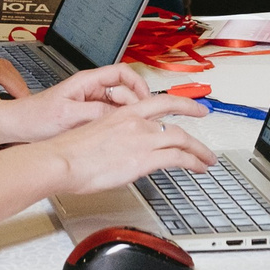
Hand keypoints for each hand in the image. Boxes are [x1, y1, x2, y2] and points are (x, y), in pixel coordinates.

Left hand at [0, 63, 155, 138]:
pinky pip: (108, 116)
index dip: (138, 84)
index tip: (146, 99)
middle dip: (136, 103)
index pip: (122, 72)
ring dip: (126, 115)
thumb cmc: (34, 116)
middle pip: (124, 90)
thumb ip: (96, 112)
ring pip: (117, 105)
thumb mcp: (68, 115)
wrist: (16, 127)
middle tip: (144, 119)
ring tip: (132, 129)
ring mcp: (88, 103)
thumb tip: (120, 114)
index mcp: (87, 81)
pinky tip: (117, 135)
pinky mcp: (85, 116)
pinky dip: (116, 124)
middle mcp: (90, 89)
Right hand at [40, 90, 215, 194]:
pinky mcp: (144, 158)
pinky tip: (197, 168)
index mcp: (124, 113)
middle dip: (196, 129)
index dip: (183, 103)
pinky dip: (193, 162)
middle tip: (205, 133)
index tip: (194, 107)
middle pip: (176, 122)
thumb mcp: (96, 133)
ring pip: (183, 140)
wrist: (63, 160)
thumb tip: (124, 147)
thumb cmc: (70, 152)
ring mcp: (142, 139)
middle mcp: (137, 122)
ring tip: (207, 159)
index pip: (161, 101)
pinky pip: (178, 158)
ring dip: (199, 151)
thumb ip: (116, 136)